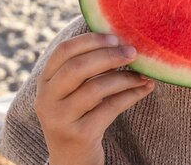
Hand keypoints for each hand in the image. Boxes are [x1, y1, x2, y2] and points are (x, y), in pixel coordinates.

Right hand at [35, 33, 153, 164]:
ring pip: (95, 88)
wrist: (73, 159)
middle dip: (109, 56)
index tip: (115, 37)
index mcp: (45, 81)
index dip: (90, 40)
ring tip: (143, 73)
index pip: (63, 51)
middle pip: (78, 68)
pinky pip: (110, 108)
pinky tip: (145, 88)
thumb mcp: (73, 90)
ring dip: (124, 77)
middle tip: (133, 52)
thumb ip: (86, 66)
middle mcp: (46, 99)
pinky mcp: (79, 134)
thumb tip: (121, 40)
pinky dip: (131, 95)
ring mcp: (60, 119)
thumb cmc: (80, 114)